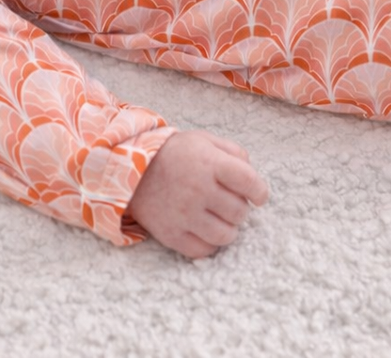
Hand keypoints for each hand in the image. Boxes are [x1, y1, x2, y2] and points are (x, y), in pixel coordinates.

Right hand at [126, 130, 269, 258]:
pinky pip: (204, 250)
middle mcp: (198, 190)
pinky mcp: (171, 234)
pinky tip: (204, 229)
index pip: (250, 183)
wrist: (130, 169)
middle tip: (227, 201)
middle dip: (240, 208)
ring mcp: (184, 215)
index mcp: (209, 163)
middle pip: (240, 212)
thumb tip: (252, 177)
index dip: (260, 192)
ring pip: (226, 235)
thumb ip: (234, 152)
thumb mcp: (204, 140)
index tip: (258, 195)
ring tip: (218, 217)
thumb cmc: (174, 154)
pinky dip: (209, 243)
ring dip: (228, 228)